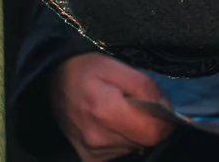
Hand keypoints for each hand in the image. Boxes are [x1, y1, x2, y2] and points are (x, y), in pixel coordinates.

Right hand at [49, 53, 173, 161]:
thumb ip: (145, 88)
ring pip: (134, 147)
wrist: (52, 81)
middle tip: (137, 104)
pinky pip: (120, 152)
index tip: (161, 107)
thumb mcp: (117, 67)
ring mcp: (92, 152)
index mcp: (107, 112)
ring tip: (121, 111)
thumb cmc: (86, 70)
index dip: (165, 121)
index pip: (153, 132)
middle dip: (149, 123)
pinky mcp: (89, 158)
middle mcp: (98, 139)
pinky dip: (123, 138)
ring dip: (135, 131)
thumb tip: (166, 108)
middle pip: (145, 141)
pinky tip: (111, 123)